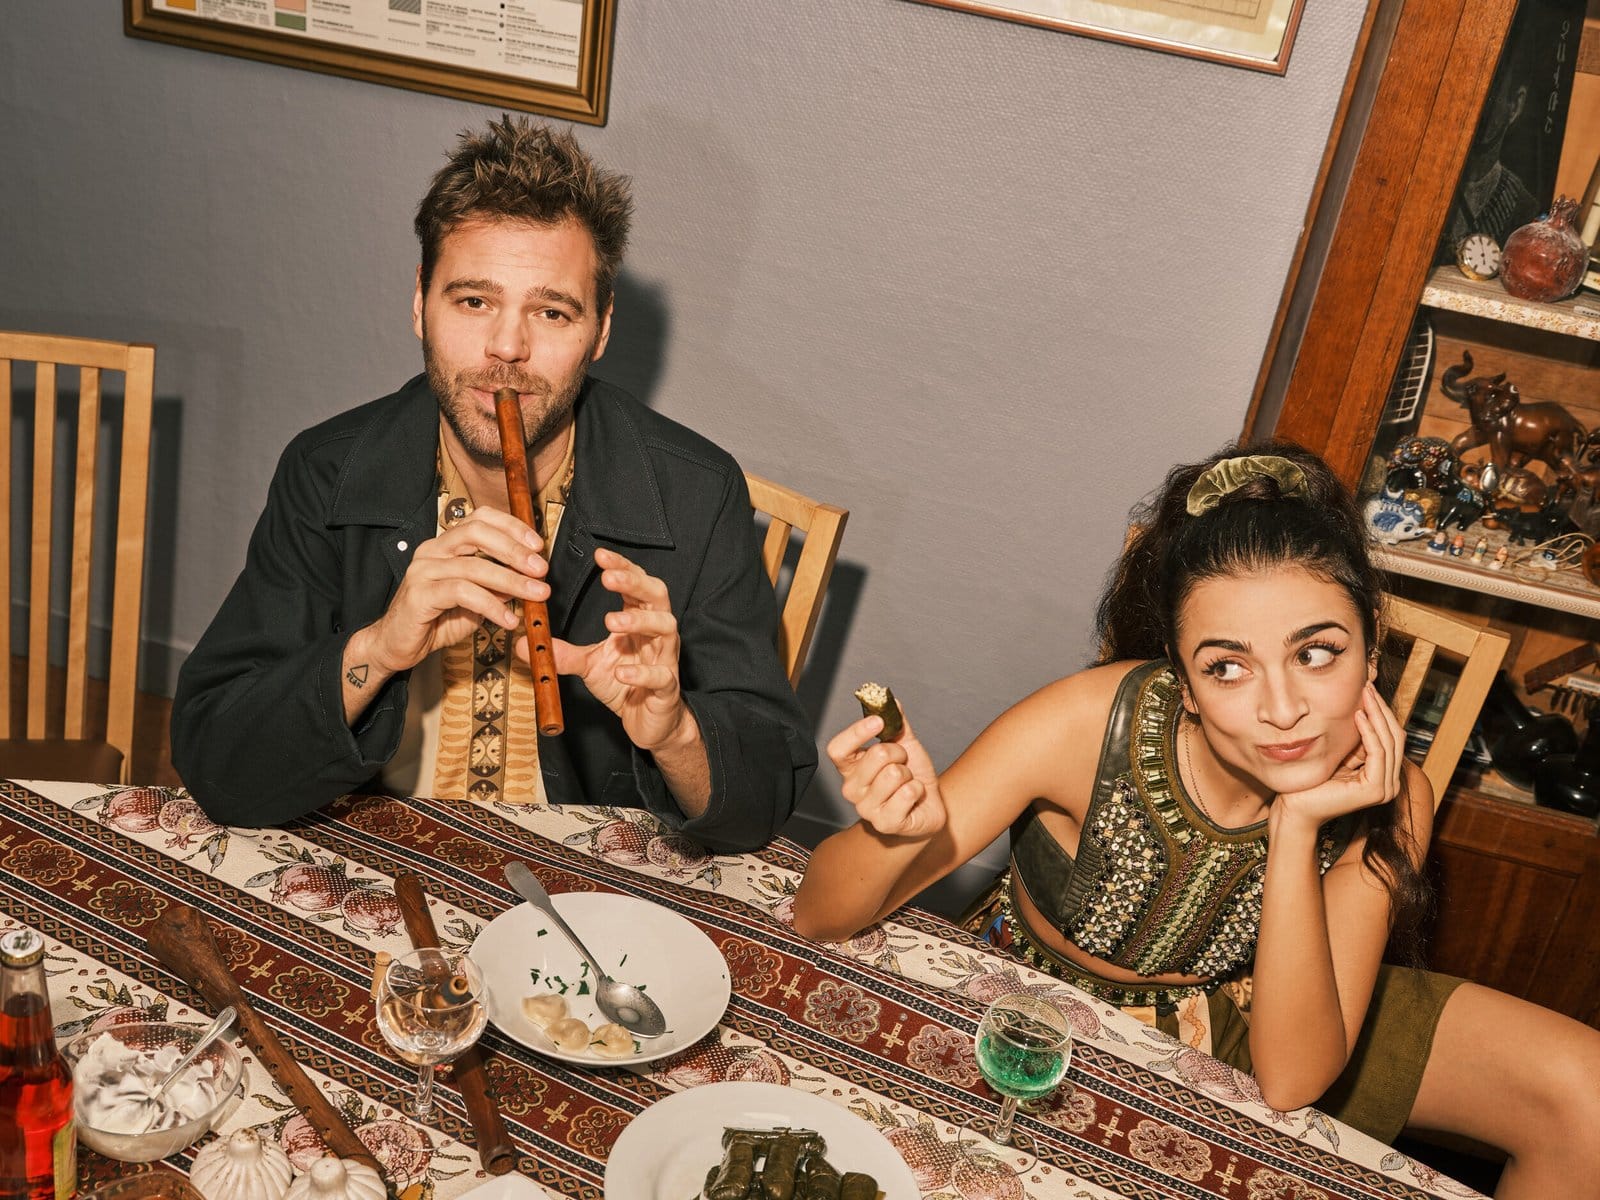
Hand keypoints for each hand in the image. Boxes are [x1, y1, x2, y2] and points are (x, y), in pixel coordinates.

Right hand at [365, 508, 547, 673]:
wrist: (398, 645)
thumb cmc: (436, 620)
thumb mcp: (476, 600)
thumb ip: (498, 587)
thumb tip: (531, 579)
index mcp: (446, 544)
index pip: (480, 518)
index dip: (512, 526)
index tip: (538, 545)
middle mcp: (432, 550)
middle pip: (477, 532)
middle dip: (515, 549)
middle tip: (541, 569)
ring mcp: (423, 570)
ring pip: (474, 565)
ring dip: (511, 580)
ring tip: (536, 595)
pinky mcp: (419, 594)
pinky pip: (462, 592)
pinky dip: (490, 605)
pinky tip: (507, 619)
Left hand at [538, 548, 692, 753]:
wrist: (649, 722)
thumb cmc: (625, 685)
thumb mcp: (588, 664)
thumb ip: (562, 652)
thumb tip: (525, 643)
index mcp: (639, 621)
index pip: (635, 585)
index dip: (622, 567)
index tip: (600, 555)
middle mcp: (656, 634)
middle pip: (657, 596)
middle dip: (634, 583)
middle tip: (608, 577)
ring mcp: (665, 659)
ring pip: (665, 628)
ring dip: (639, 622)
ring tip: (611, 622)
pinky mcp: (667, 687)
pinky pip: (660, 676)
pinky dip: (641, 673)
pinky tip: (622, 672)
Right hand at [827, 709, 944, 837]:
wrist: (928, 806)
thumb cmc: (911, 776)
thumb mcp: (905, 744)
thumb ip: (896, 722)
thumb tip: (890, 699)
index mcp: (850, 768)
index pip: (837, 749)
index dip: (856, 732)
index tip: (878, 720)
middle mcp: (851, 789)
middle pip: (876, 755)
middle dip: (899, 753)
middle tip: (903, 762)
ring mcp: (866, 809)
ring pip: (894, 774)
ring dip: (910, 774)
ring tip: (907, 782)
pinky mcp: (885, 823)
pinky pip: (907, 793)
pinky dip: (918, 790)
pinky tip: (913, 797)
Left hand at [1273, 683, 1404, 829]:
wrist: (1296, 807)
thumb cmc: (1312, 780)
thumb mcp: (1339, 753)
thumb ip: (1356, 739)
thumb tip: (1362, 706)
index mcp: (1384, 774)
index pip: (1391, 736)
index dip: (1381, 711)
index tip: (1367, 688)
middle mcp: (1390, 783)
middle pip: (1395, 736)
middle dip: (1382, 709)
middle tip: (1368, 686)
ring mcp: (1386, 788)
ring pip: (1389, 741)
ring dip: (1377, 714)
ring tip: (1365, 694)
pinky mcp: (1375, 790)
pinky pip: (1377, 752)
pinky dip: (1368, 731)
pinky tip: (1358, 715)